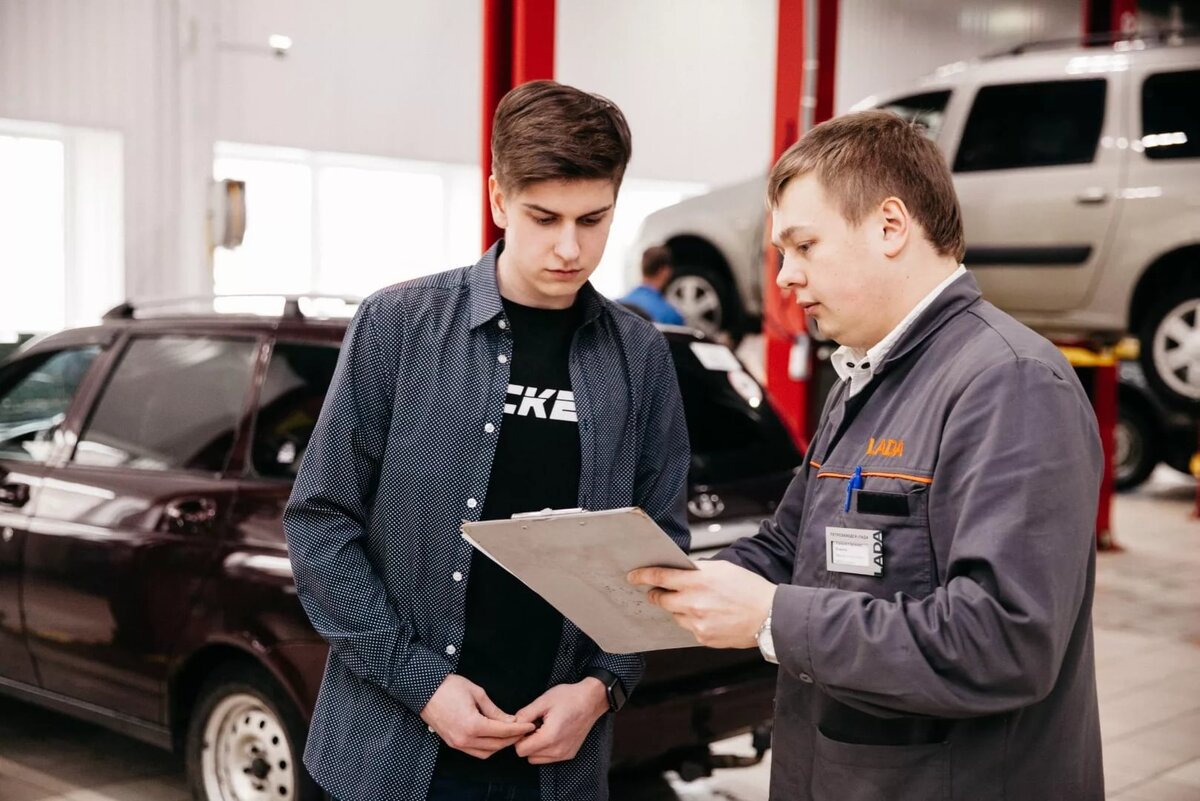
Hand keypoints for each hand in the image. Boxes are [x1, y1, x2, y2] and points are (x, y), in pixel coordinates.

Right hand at [420, 674, 535, 758]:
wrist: (424, 690)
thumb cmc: (449, 687)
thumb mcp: (477, 693)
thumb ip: (494, 710)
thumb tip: (510, 720)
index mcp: (473, 725)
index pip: (503, 731)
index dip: (519, 729)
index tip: (530, 725)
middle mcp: (465, 739)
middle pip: (496, 745)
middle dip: (512, 738)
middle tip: (524, 730)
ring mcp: (457, 743)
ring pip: (486, 753)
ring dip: (500, 745)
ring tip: (511, 734)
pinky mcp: (452, 743)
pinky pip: (475, 752)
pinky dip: (487, 748)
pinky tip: (494, 738)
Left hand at [513, 679, 608, 764]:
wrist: (591, 700)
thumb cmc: (568, 697)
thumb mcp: (543, 701)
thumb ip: (525, 715)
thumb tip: (512, 724)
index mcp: (549, 737)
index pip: (520, 750)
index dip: (518, 737)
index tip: (525, 725)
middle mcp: (557, 750)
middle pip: (528, 756)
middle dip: (527, 742)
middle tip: (534, 724)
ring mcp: (564, 754)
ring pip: (537, 759)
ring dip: (536, 747)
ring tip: (543, 728)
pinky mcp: (569, 754)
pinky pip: (548, 758)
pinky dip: (546, 749)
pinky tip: (552, 732)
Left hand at [628, 560, 776, 648]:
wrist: (770, 616)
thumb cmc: (750, 590)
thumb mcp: (723, 569)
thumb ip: (698, 571)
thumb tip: (682, 573)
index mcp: (696, 581)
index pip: (659, 577)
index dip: (642, 576)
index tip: (633, 576)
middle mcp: (692, 603)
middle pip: (661, 599)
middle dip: (658, 594)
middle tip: (659, 591)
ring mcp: (696, 622)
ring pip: (675, 614)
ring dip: (678, 608)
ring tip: (698, 603)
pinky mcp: (702, 637)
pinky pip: (689, 628)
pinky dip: (693, 621)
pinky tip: (709, 616)